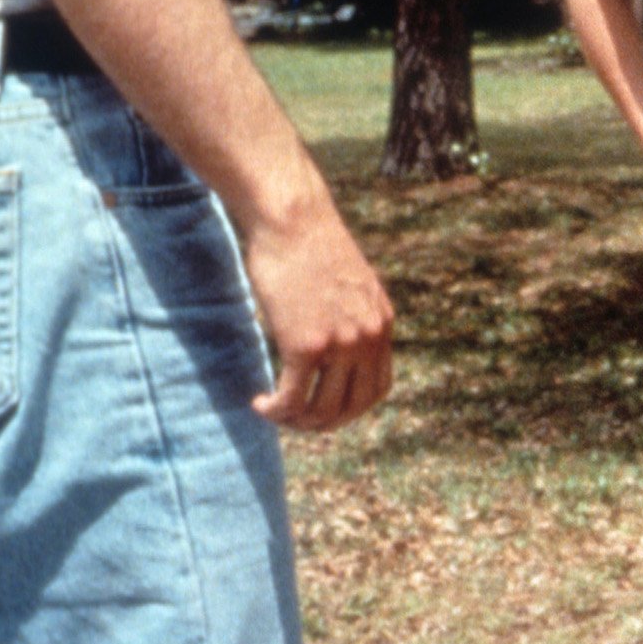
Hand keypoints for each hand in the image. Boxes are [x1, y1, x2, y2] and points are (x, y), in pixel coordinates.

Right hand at [245, 198, 394, 431]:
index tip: (323, 408)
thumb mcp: (350, 284)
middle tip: (295, 420)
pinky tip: (260, 404)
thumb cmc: (310, 247)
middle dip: (323, 423)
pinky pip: (292, 399)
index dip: (349, 408)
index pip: (378, 388)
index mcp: (382, 323)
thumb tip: (335, 347)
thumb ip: (352, 316)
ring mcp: (339, 343)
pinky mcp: (305, 344)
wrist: (292, 220)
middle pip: (353, 407)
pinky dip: (275, 411)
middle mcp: (367, 336)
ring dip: (296, 422)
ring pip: (322, 410)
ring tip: (275, 412)